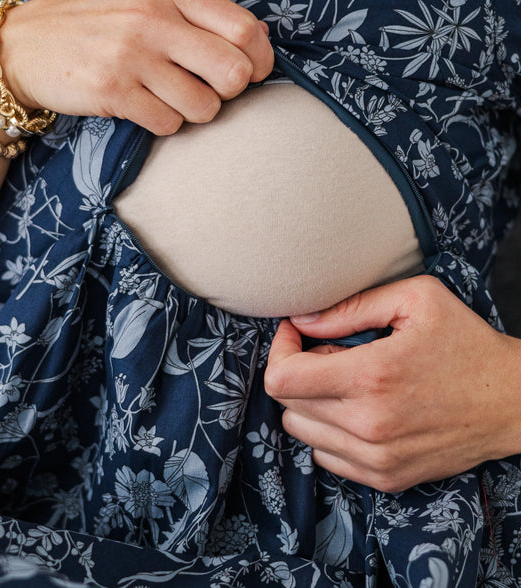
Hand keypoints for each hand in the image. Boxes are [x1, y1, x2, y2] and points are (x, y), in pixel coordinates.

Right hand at [0, 0, 273, 133]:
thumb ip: (196, 10)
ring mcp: (131, 55)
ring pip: (204, 106)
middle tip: (211, 89)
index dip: (261, 60)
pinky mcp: (112, 91)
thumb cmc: (93, 21)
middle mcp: (152, 19)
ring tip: (170, 97)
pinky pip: (168, 123)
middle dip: (230, 91)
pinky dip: (164, 123)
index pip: (245, 29)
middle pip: (234, 72)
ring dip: (195, 111)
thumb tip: (257, 38)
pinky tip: (144, 106)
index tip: (252, 73)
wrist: (23, 45)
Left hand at [265, 275, 520, 491]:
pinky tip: (358, 407)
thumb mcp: (416, 299)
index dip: (280, 348)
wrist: (512, 401)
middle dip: (298, 371)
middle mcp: (368, 424)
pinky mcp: (386, 478)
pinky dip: (330, 431)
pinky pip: (326, 458)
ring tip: (348, 379)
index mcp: (370, 377)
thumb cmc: (465, 341)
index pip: (282, 378)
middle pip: (287, 405)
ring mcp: (376, 458)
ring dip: (311, 402)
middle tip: (332, 350)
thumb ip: (352, 306)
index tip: (298, 330)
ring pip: (302, 433)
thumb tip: (302, 320)